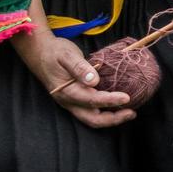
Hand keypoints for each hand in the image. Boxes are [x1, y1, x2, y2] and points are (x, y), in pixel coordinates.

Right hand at [11, 28, 134, 127]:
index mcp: (67, 91)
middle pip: (92, 119)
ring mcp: (71, 102)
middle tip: (132, 113)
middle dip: (113, 119)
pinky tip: (118, 106)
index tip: (127, 97)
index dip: (110, 100)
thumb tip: (94, 80)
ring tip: (129, 112)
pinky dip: (105, 112)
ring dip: (110, 118)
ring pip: (92, 118)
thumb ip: (79, 67)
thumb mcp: (66, 55)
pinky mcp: (75, 99)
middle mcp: (69, 101)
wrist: (39, 53)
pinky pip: (91, 111)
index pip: (92, 100)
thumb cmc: (54, 52)